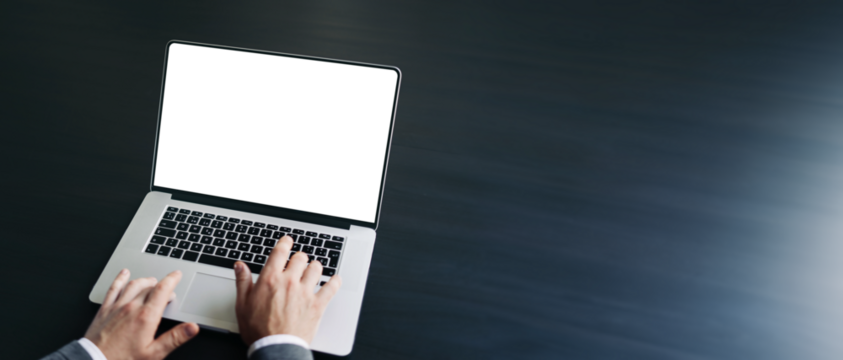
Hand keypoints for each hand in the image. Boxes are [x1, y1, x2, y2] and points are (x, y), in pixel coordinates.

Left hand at [84, 269, 199, 359]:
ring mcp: (116, 307)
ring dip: (144, 280)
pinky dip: (120, 279)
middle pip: (149, 287)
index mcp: (146, 317)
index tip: (177, 275)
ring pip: (133, 285)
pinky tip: (123, 274)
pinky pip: (113, 288)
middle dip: (161, 284)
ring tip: (151, 281)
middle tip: (167, 288)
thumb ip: (174, 338)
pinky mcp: (104, 310)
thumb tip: (191, 328)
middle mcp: (131, 308)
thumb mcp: (153, 354)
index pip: (162, 290)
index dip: (172, 280)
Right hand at [234, 235, 341, 345]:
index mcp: (270, 279)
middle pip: (300, 258)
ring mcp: (305, 292)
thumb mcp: (242, 305)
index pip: (280, 252)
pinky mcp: (318, 304)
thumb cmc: (258, 330)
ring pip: (316, 268)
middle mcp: (289, 282)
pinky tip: (335, 280)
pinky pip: (331, 287)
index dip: (285, 243)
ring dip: (314, 267)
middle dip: (298, 258)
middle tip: (297, 262)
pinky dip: (335, 281)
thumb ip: (242, 282)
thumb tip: (239, 266)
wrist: (275, 347)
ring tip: (312, 270)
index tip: (287, 241)